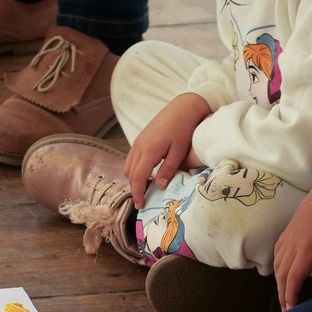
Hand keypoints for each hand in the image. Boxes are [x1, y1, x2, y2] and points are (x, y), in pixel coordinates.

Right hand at [123, 93, 211, 208]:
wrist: (183, 107)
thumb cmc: (184, 128)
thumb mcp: (179, 151)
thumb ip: (168, 169)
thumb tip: (159, 186)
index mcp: (149, 150)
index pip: (138, 177)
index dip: (138, 193)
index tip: (140, 205)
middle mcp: (139, 146)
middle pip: (129, 173)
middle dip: (134, 188)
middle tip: (142, 200)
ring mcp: (137, 142)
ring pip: (128, 166)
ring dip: (133, 179)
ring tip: (144, 188)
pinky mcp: (140, 139)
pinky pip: (131, 158)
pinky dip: (135, 169)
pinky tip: (146, 173)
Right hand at [274, 176, 311, 311]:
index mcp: (307, 248)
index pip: (293, 277)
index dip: (291, 295)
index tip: (290, 310)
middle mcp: (293, 244)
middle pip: (282, 273)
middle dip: (282, 293)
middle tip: (285, 309)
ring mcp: (289, 236)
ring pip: (278, 263)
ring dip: (279, 281)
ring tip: (283, 294)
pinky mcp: (289, 231)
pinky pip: (278, 252)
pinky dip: (277, 266)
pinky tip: (281, 270)